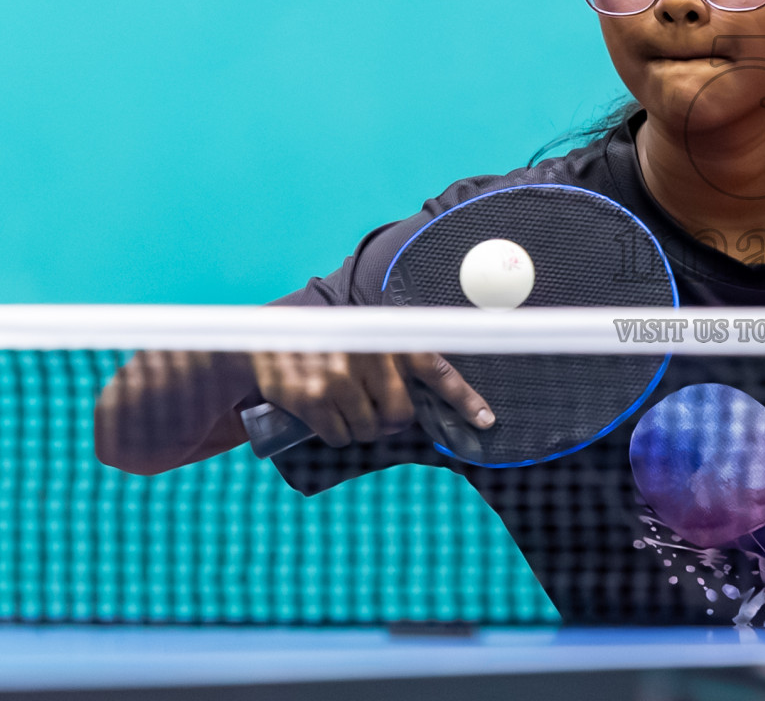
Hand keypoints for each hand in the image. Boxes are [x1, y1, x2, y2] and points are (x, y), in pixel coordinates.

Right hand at [247, 352, 494, 448]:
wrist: (268, 339)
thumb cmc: (328, 341)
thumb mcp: (366, 336)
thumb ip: (396, 359)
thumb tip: (426, 401)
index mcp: (389, 340)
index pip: (438, 371)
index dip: (465, 400)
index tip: (486, 421)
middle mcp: (368, 357)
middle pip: (401, 416)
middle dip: (391, 422)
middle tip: (376, 413)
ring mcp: (338, 379)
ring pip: (369, 431)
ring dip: (361, 429)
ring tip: (345, 407)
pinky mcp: (310, 399)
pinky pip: (339, 437)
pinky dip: (336, 436)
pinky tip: (327, 417)